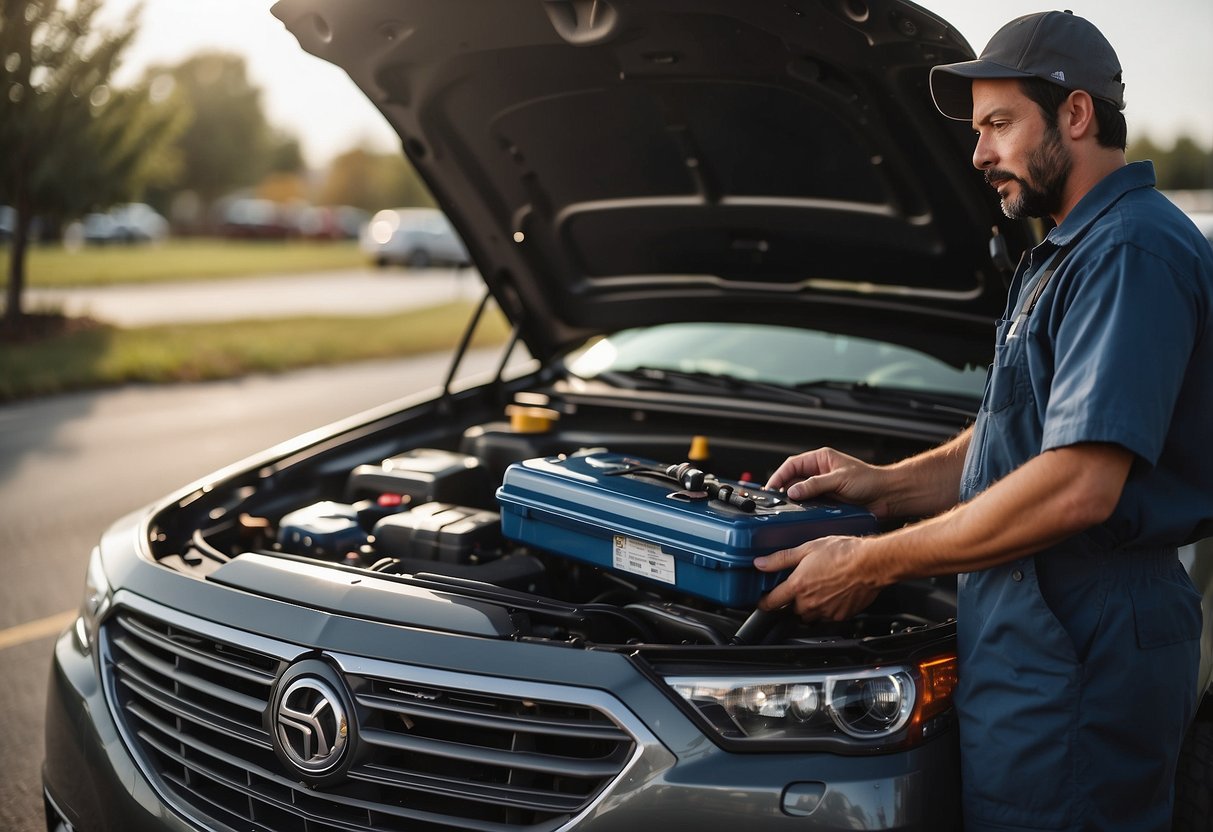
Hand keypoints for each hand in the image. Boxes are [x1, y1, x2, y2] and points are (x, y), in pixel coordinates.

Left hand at [754, 535, 880, 620]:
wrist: (872, 564)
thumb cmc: (843, 553)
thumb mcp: (808, 549)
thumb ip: (781, 559)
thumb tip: (760, 563)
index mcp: (798, 586)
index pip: (772, 602)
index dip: (764, 603)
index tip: (762, 602)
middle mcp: (810, 603)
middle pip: (792, 610)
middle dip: (793, 601)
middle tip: (802, 586)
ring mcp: (825, 612)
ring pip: (810, 616)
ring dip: (809, 606)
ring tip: (819, 589)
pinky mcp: (840, 617)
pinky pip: (827, 617)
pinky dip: (827, 609)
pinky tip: (833, 594)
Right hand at [765, 447, 893, 517]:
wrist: (887, 496)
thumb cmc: (870, 480)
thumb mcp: (839, 479)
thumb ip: (815, 485)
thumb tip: (793, 491)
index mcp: (821, 459)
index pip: (793, 464)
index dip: (780, 475)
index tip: (771, 487)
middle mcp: (820, 472)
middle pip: (794, 479)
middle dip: (784, 489)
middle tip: (776, 500)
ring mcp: (823, 487)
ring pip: (800, 493)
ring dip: (794, 500)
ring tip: (787, 507)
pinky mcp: (828, 501)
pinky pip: (810, 504)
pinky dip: (804, 509)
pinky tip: (801, 514)